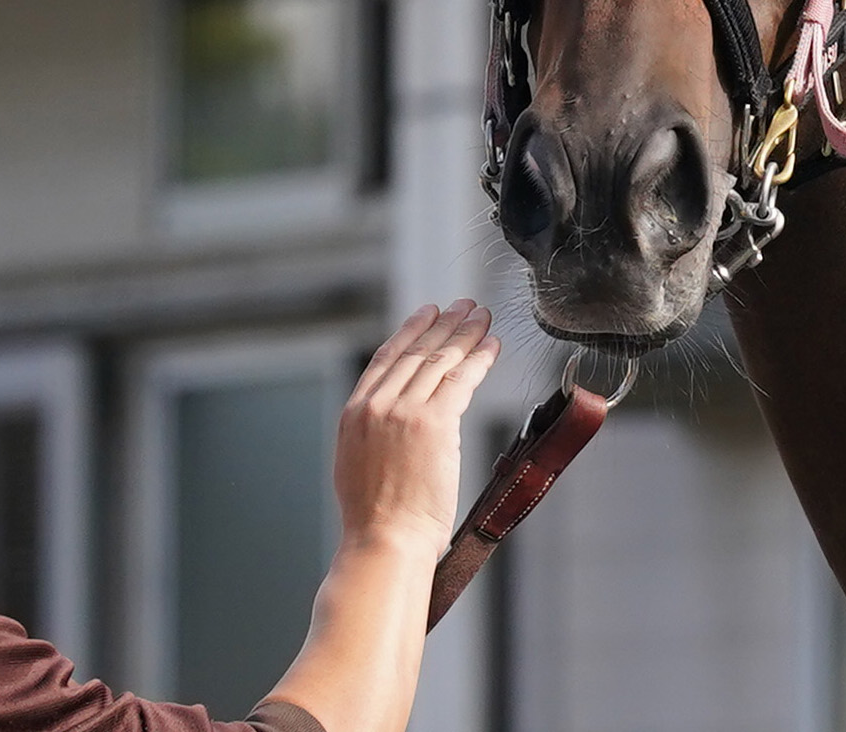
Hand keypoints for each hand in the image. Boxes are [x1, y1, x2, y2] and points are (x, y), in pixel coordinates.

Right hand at [335, 301, 499, 554]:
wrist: (385, 541)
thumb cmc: (378, 519)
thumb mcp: (358, 464)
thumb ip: (375, 431)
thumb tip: (397, 416)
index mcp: (353, 414)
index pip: (386, 359)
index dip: (411, 331)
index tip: (428, 313)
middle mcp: (376, 406)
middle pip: (417, 352)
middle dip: (445, 324)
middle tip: (464, 305)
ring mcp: (404, 412)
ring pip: (441, 360)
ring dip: (466, 333)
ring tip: (482, 316)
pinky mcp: (434, 423)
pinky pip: (462, 379)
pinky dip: (480, 358)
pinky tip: (492, 345)